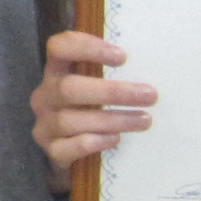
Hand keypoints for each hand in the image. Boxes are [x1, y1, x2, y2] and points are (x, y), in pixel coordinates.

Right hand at [32, 29, 156, 184]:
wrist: (76, 153)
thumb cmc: (93, 110)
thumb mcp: (97, 87)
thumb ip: (113, 75)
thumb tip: (155, 67)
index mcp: (57, 71)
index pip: (59, 48)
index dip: (86, 48)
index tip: (123, 57)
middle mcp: (45, 95)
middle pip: (67, 88)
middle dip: (112, 92)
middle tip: (150, 95)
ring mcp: (45, 124)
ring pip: (70, 120)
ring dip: (112, 119)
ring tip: (144, 120)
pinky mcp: (51, 150)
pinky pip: (70, 146)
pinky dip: (95, 142)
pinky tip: (116, 139)